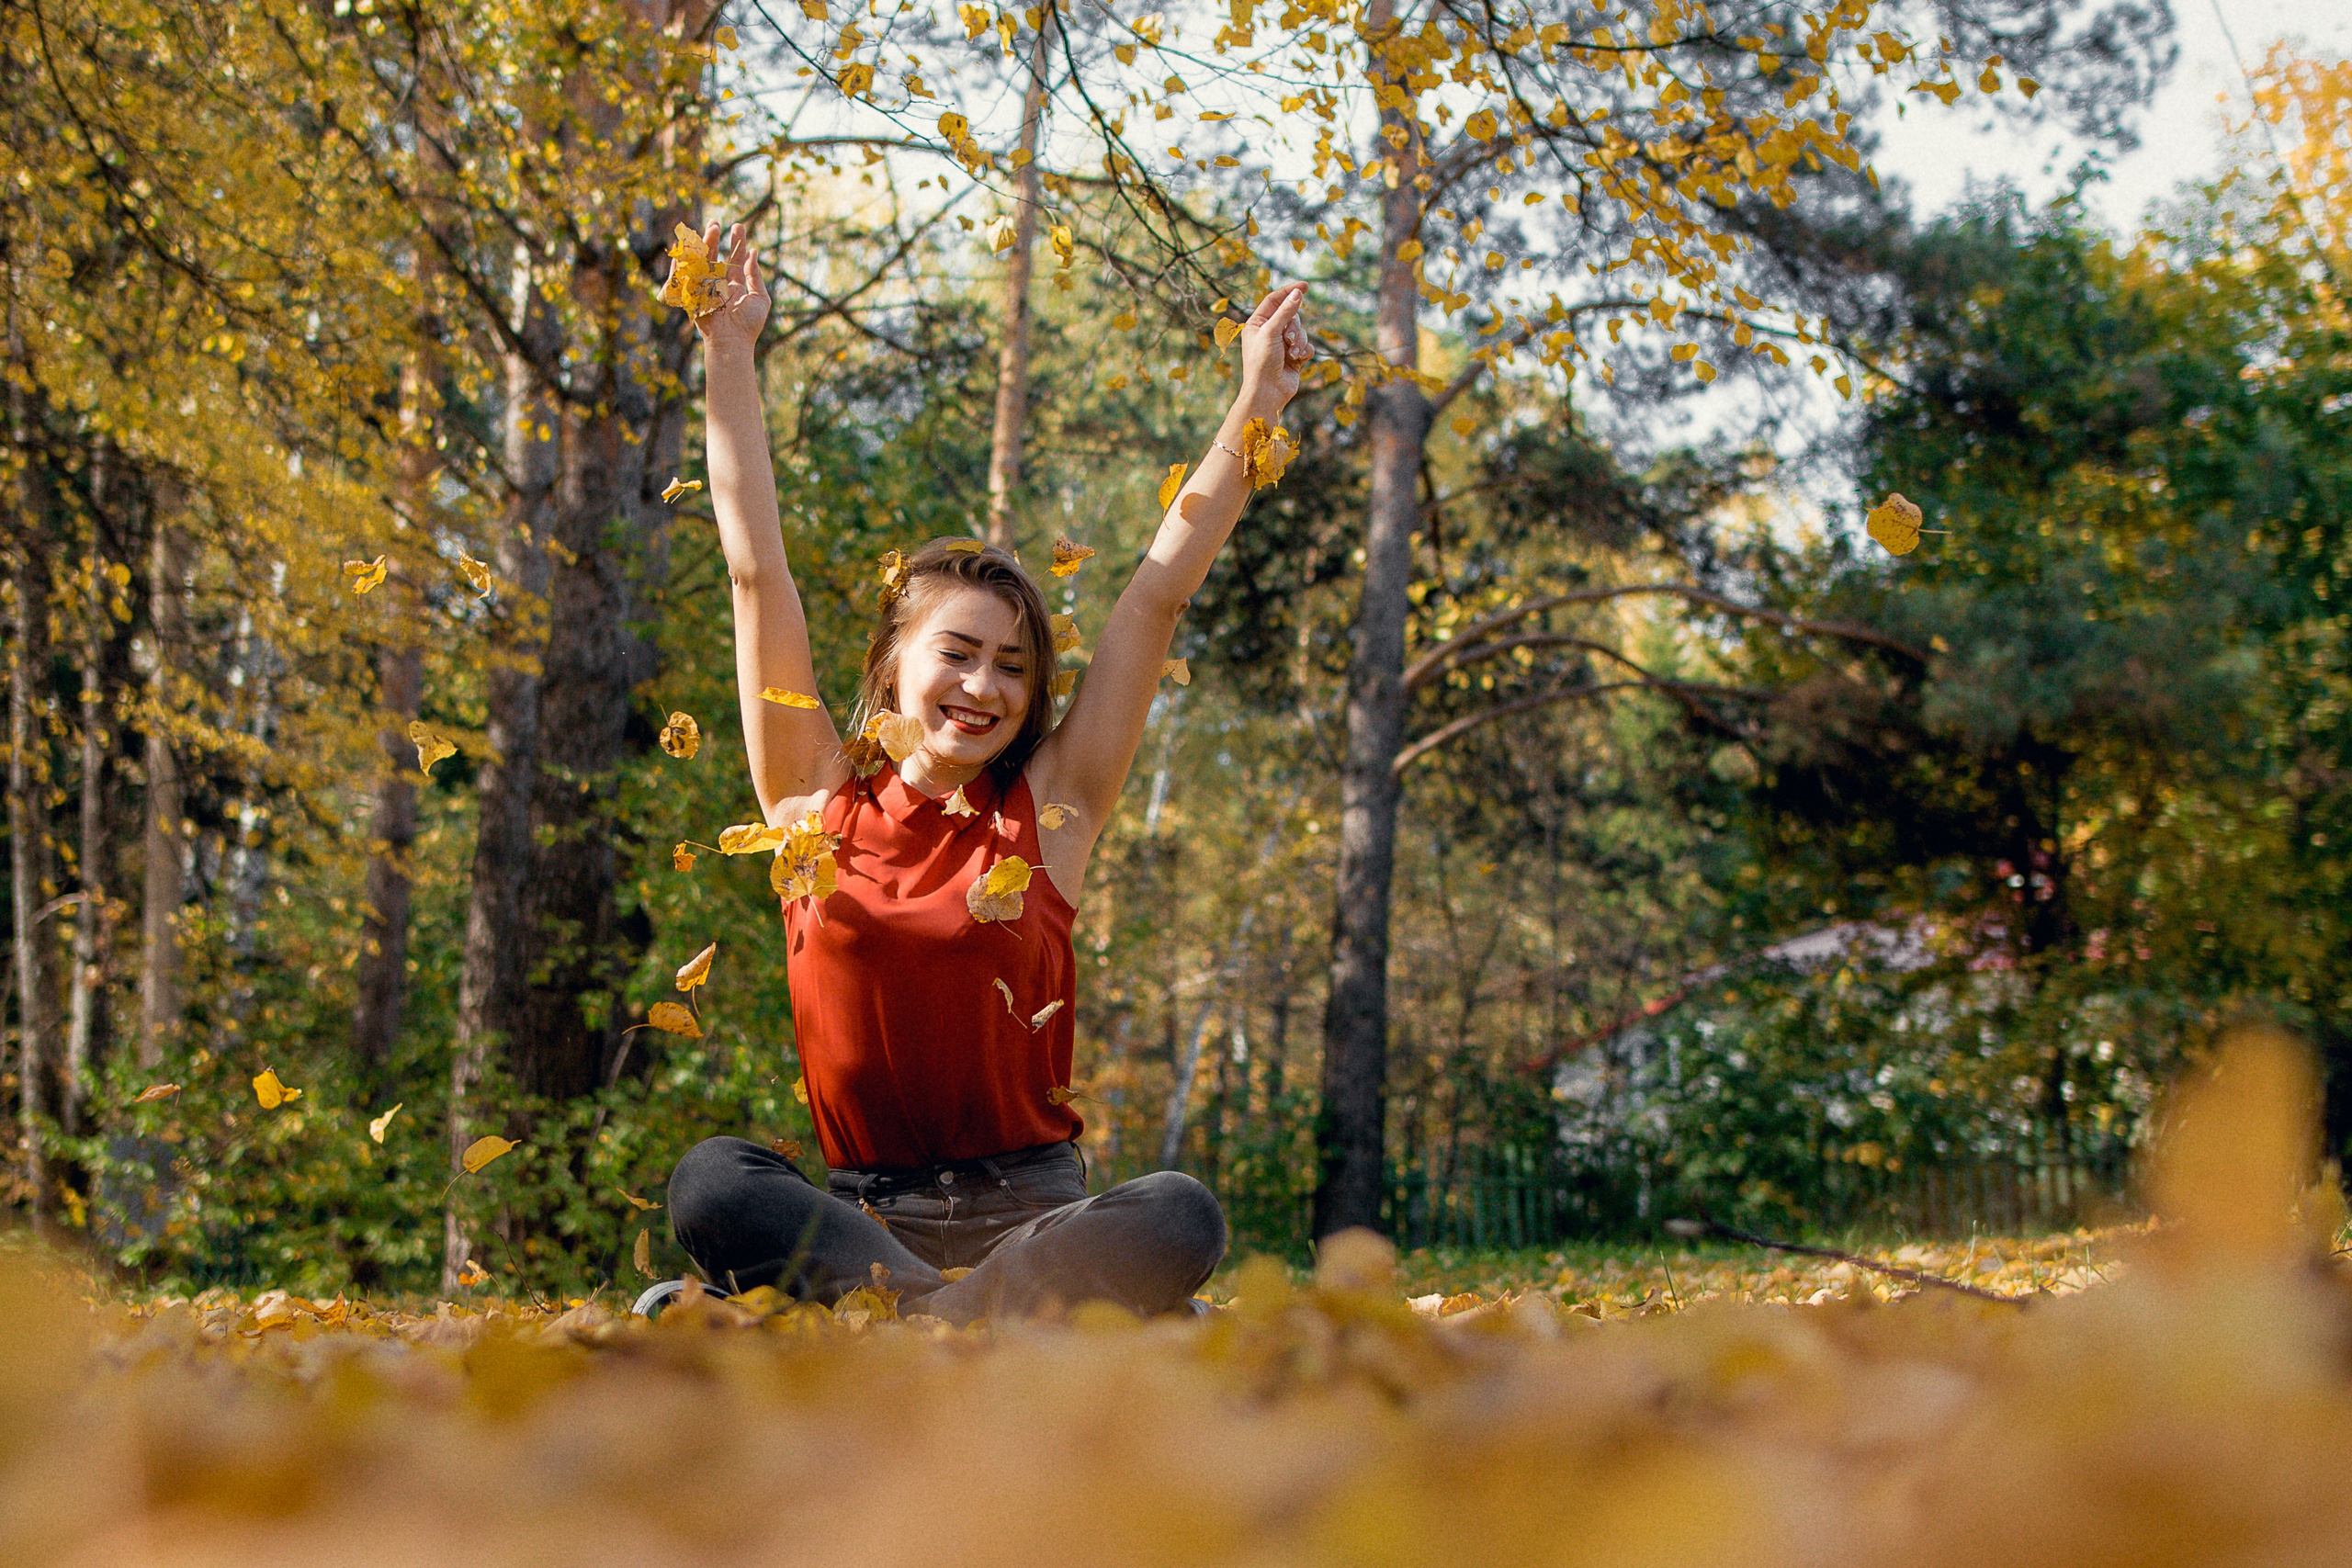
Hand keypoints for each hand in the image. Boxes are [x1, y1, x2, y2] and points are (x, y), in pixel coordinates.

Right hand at [681, 220, 769, 355]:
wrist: (733, 342)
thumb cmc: (749, 325)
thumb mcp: (760, 298)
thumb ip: (755, 276)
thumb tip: (754, 253)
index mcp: (734, 284)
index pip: (734, 258)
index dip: (736, 242)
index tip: (738, 226)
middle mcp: (719, 284)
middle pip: (714, 256)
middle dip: (715, 239)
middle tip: (716, 223)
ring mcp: (705, 288)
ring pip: (700, 262)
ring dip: (703, 245)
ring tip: (710, 229)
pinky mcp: (693, 296)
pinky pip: (684, 276)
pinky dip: (682, 263)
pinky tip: (684, 248)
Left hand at [1236, 283, 1310, 411]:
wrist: (1268, 391)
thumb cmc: (1262, 361)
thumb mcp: (1271, 331)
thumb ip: (1286, 311)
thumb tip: (1298, 293)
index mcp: (1257, 324)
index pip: (1274, 300)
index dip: (1289, 291)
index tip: (1305, 286)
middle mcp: (1269, 332)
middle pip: (1291, 316)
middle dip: (1294, 327)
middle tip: (1288, 339)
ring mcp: (1282, 345)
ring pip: (1301, 331)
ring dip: (1299, 342)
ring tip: (1291, 354)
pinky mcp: (1294, 357)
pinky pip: (1306, 346)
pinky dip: (1304, 351)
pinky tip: (1297, 360)